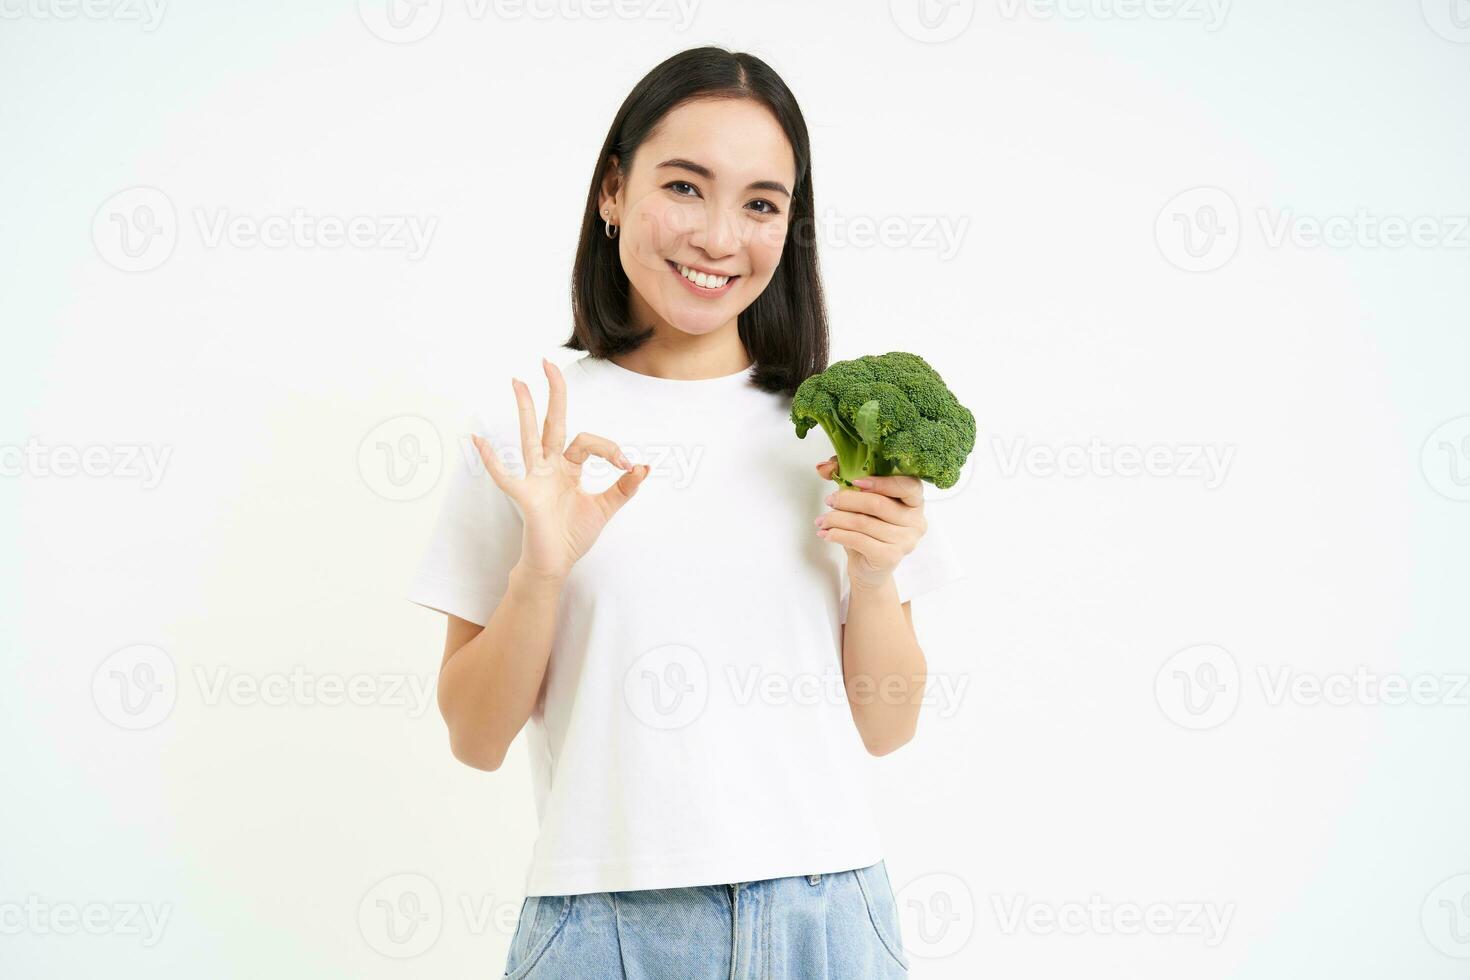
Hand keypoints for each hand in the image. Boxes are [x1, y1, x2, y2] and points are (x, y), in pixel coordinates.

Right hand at [471, 358, 648, 580]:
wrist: (556, 563)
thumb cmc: (573, 535)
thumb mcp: (605, 509)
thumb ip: (624, 488)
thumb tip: (646, 467)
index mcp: (569, 467)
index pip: (588, 442)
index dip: (611, 449)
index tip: (630, 466)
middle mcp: (550, 466)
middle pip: (553, 422)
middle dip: (553, 393)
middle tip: (549, 363)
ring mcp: (535, 478)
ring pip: (530, 436)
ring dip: (524, 409)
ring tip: (518, 381)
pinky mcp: (524, 495)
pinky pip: (505, 475)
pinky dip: (492, 459)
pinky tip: (478, 440)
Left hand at [814, 454, 927, 590]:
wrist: (868, 566)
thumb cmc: (868, 527)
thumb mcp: (859, 496)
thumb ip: (844, 473)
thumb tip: (823, 467)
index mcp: (915, 501)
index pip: (908, 485)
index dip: (881, 482)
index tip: (855, 482)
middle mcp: (916, 521)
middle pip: (878, 504)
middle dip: (847, 500)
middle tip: (829, 500)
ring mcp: (906, 541)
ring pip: (864, 522)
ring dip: (836, 519)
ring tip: (822, 520)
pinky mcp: (890, 557)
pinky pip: (859, 540)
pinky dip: (838, 535)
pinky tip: (827, 534)